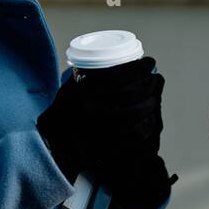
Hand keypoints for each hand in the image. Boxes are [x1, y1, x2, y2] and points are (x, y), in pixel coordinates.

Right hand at [37, 57, 164, 182]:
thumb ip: (91, 75)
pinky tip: (151, 118)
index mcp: (80, 92)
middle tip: (155, 79)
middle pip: (130, 94)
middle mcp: (89, 111)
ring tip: (154, 98)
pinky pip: (135, 135)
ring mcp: (99, 131)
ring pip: (136, 114)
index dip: (138, 68)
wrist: (54, 146)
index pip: (116, 75)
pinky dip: (147, 125)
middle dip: (149, 84)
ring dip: (151, 104)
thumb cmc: (65, 112)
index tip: (149, 62)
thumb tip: (123, 60)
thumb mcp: (71, 88)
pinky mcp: (107, 148)